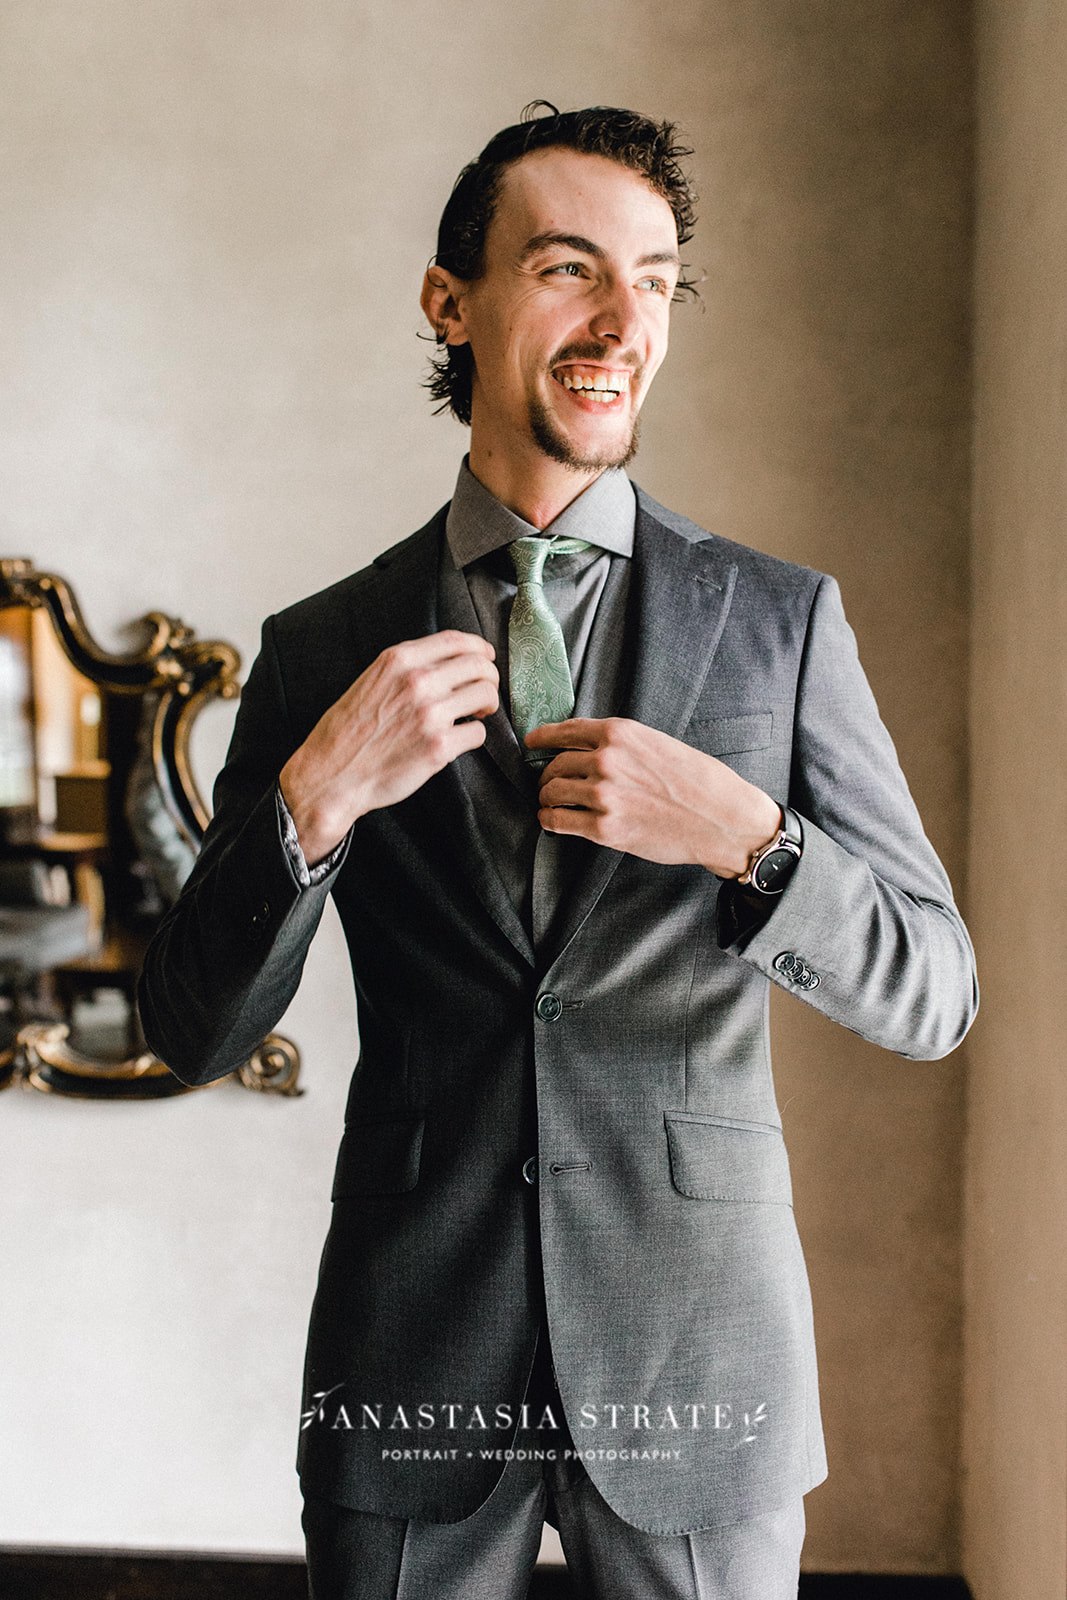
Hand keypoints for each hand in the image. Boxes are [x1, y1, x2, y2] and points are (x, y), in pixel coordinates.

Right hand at [280, 630, 497, 864]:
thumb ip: (406, 667)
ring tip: (474, 715)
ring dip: (486, 706)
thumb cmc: (348, 731)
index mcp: (399, 660)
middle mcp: (417, 682)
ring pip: (486, 695)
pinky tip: (458, 740)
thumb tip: (445, 663)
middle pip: (479, 666)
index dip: (479, 648)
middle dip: (489, 678)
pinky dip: (473, 736)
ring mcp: (430, 714)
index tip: (485, 658)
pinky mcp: (439, 747)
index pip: (456, 641)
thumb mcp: (370, 681)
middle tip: (482, 694)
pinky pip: (478, 733)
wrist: (332, 774)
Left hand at [526, 716, 781, 877]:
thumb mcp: (657, 743)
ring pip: (552, 792)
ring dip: (546, 798)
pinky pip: (558, 821)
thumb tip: (588, 750)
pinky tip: (552, 819)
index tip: (532, 742)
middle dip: (547, 774)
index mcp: (620, 733)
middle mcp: (606, 760)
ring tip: (549, 803)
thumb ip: (621, 744)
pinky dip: (549, 820)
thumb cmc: (697, 781)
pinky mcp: (604, 828)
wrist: (721, 818)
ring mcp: (603, 795)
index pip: (565, 731)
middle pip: (555, 764)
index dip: (543, 737)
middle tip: (547, 783)